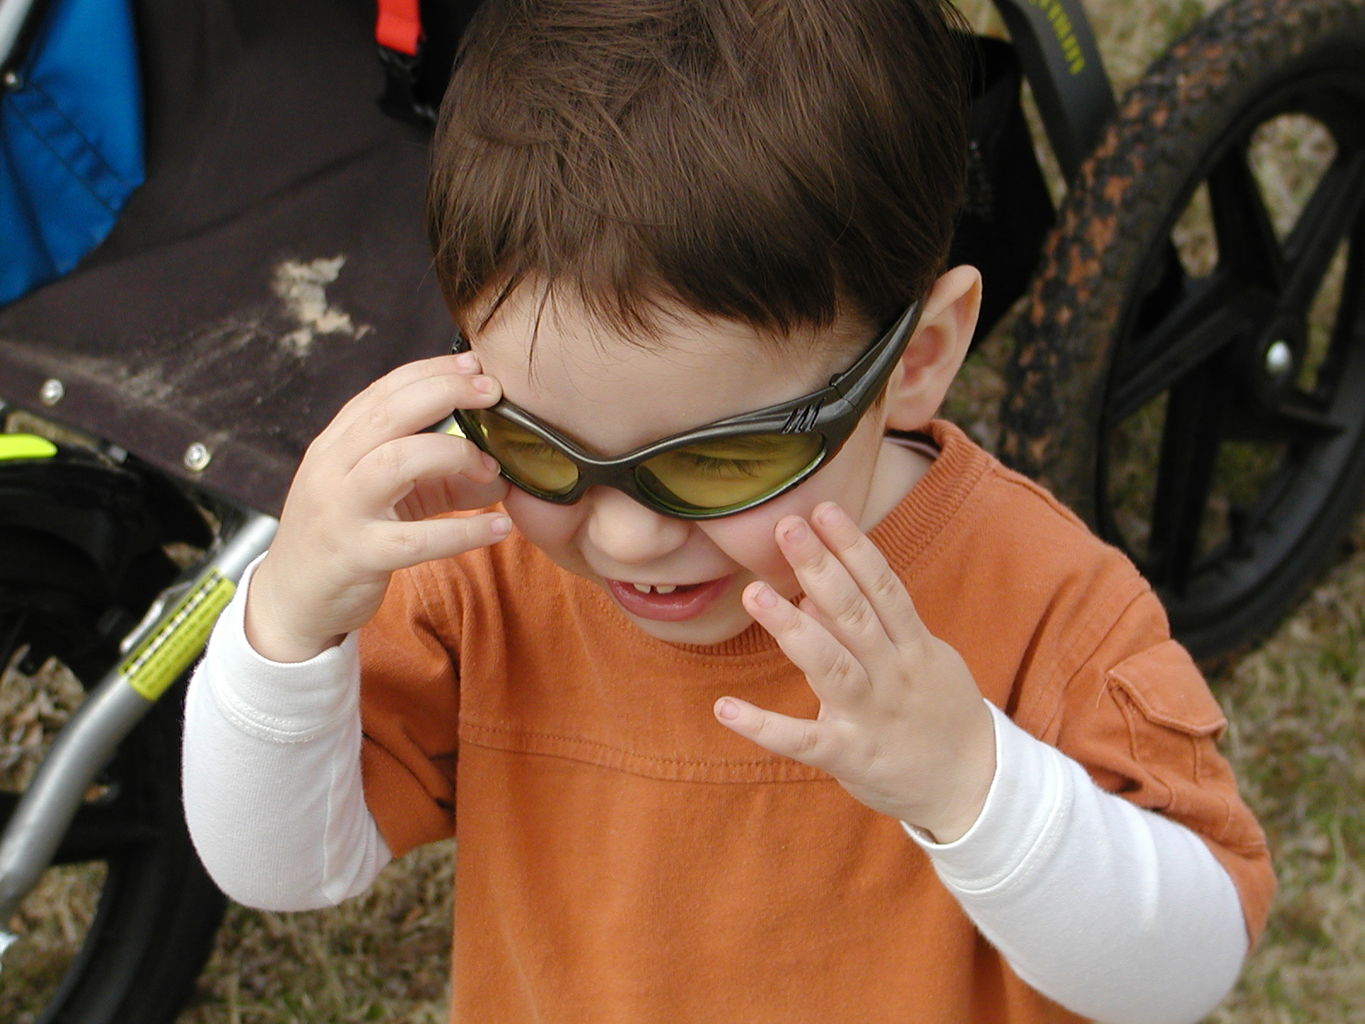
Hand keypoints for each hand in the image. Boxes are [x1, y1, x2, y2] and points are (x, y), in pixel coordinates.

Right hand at [246, 352, 510, 661]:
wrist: (291, 600)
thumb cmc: (343, 538)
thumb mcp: (384, 498)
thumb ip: (436, 479)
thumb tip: (499, 471)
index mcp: (336, 445)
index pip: (383, 392)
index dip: (431, 372)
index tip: (474, 366)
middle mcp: (332, 468)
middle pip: (390, 414)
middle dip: (445, 393)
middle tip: (492, 393)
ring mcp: (342, 510)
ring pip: (397, 462)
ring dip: (454, 455)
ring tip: (492, 467)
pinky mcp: (357, 555)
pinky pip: (417, 539)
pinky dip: (464, 531)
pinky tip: (498, 528)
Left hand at [714, 502, 994, 841]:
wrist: (975, 786)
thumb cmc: (936, 711)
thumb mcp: (918, 659)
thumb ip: (871, 626)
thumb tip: (814, 592)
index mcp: (912, 644)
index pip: (882, 586)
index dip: (853, 546)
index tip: (823, 510)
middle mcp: (893, 673)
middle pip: (855, 614)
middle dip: (819, 568)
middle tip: (786, 527)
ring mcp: (872, 715)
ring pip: (831, 666)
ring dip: (792, 629)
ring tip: (754, 593)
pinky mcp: (851, 757)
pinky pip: (803, 740)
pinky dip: (765, 726)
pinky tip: (725, 708)